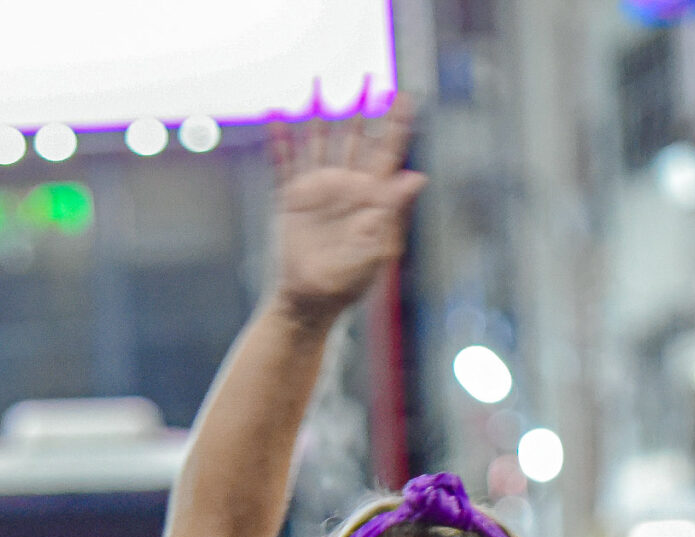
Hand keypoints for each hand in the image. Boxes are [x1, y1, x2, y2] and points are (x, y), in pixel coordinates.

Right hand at [267, 103, 425, 324]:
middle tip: (369, 78)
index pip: (389, 152)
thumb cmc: (349, 283)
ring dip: (319, 115)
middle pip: (357, 139)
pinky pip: (284, 163)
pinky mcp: (292, 199)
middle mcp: (347, 187)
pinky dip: (280, 140)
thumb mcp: (379, 247)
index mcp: (373, 197)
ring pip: (320, 143)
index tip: (405, 95)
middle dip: (363, 110)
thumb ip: (395, 209)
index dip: (397, 124)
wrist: (311, 300)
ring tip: (318, 85)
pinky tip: (276, 117)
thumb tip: (418, 176)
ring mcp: (319, 190)